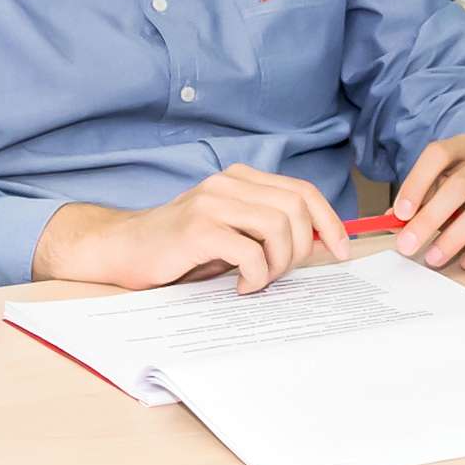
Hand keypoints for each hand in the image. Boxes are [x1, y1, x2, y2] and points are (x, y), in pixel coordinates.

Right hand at [35, 165, 348, 293]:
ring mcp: (212, 203)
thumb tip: (320, 243)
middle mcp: (228, 183)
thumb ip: (269, 229)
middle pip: (296, 208)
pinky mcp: (199, 229)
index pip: (302, 191)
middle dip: (302, 249)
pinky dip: (256, 276)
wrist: (123, 250)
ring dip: (278, 264)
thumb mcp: (231, 232)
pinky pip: (251, 252)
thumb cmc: (181, 247)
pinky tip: (240, 286)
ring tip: (259, 280)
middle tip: (282, 274)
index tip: (341, 251)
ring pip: (279, 228)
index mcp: (241, 179)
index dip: (329, 221)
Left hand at [384, 136, 464, 270]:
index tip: (399, 213)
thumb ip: (422, 198)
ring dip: (455, 237)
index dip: (417, 183)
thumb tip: (393, 222)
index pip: (438, 155)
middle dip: (430, 217)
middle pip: (460, 185)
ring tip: (434, 258)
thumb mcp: (446, 182)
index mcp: (464, 147)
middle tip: (408, 244)